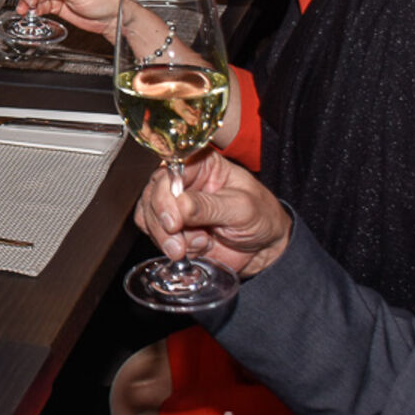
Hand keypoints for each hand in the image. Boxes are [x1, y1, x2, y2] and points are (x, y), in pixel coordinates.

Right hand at [134, 152, 290, 277]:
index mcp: (200, 164)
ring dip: (165, 237)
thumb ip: (208, 206)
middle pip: (153, 193)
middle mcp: (183, 182)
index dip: (165, 191)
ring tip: (196, 246)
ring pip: (148, 216)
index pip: (170, 169)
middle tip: (178, 239)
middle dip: (162, 220)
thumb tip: (177, 205)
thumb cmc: (261, 217)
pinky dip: (169, 246)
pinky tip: (195, 250)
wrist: (266, 248)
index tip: (172, 218)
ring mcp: (175, 207)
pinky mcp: (172, 229)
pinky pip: (154, 235)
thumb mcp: (241, 207)